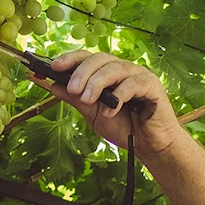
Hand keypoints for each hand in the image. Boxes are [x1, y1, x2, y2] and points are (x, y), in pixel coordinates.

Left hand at [34, 50, 185, 157]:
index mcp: (107, 73)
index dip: (70, 59)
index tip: (53, 67)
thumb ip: (76, 99)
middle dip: (82, 72)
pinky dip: (118, 96)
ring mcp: (138, 75)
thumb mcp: (93, 114)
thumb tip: (53, 85)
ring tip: (87, 99)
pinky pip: (132, 84)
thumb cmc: (124, 128)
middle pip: (99, 59)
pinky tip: (110, 111)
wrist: (150, 147)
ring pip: (114, 68)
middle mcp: (122, 69)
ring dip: (97, 83)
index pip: (87, 58)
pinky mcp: (152, 85)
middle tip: (72, 89)